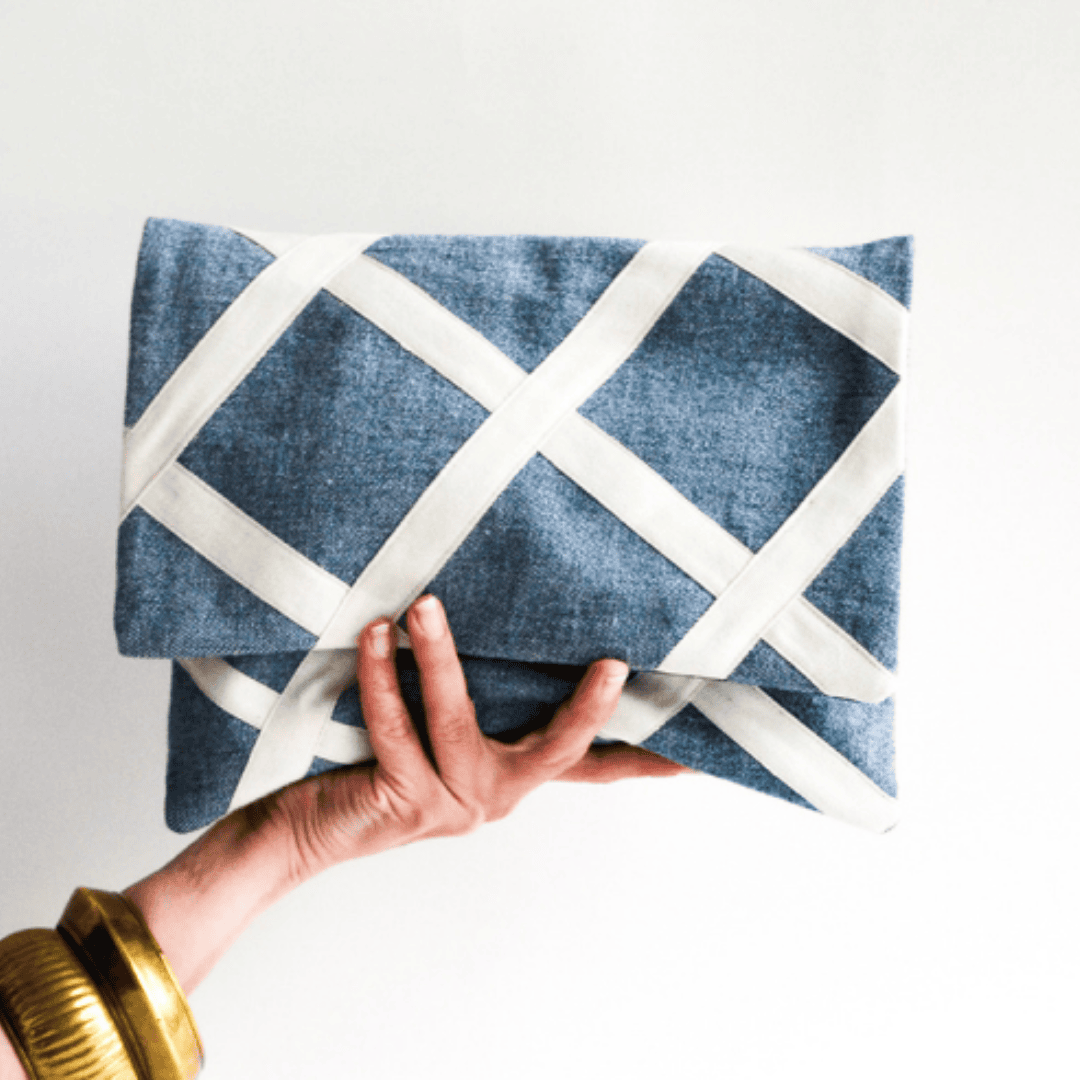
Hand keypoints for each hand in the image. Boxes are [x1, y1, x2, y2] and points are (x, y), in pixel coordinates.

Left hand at [267, 594, 687, 882]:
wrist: (306, 828)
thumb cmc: (378, 760)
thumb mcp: (443, 729)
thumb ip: (478, 699)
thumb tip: (503, 626)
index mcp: (509, 776)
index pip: (588, 767)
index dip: (641, 760)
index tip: (693, 750)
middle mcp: (491, 795)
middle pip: (555, 754)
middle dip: (588, 711)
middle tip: (613, 665)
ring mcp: (449, 803)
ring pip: (457, 725)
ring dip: (438, 659)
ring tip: (424, 606)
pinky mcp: (399, 801)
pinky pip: (394, 730)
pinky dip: (382, 678)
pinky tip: (374, 636)